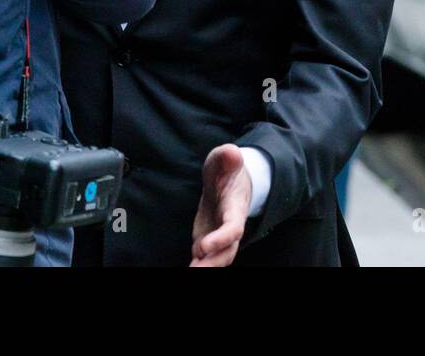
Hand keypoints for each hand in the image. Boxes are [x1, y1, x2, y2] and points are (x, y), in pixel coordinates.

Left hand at [190, 144, 251, 266]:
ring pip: (218, 258)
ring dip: (206, 266)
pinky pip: (205, 257)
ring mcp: (220, 235)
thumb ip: (227, 157)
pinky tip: (189, 269)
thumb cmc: (227, 170)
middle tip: (196, 268)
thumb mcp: (224, 159)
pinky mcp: (208, 239)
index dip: (222, 238)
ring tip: (191, 271)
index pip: (233, 227)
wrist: (229, 182)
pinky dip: (199, 264)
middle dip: (214, 261)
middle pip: (228, 250)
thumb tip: (232, 152)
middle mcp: (231, 226)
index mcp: (235, 207)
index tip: (205, 246)